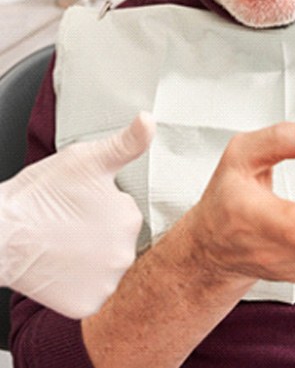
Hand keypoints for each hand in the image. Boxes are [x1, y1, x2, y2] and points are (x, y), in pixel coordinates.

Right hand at [0, 112, 154, 317]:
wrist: (0, 233)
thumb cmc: (39, 194)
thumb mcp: (86, 158)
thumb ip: (126, 143)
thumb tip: (149, 119)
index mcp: (130, 218)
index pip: (124, 211)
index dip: (100, 205)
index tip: (79, 204)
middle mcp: (126, 254)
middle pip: (118, 240)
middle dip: (99, 232)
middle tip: (69, 225)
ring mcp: (107, 283)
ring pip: (106, 266)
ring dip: (92, 258)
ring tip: (63, 244)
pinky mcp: (87, 306)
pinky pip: (92, 293)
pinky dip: (79, 284)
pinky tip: (62, 268)